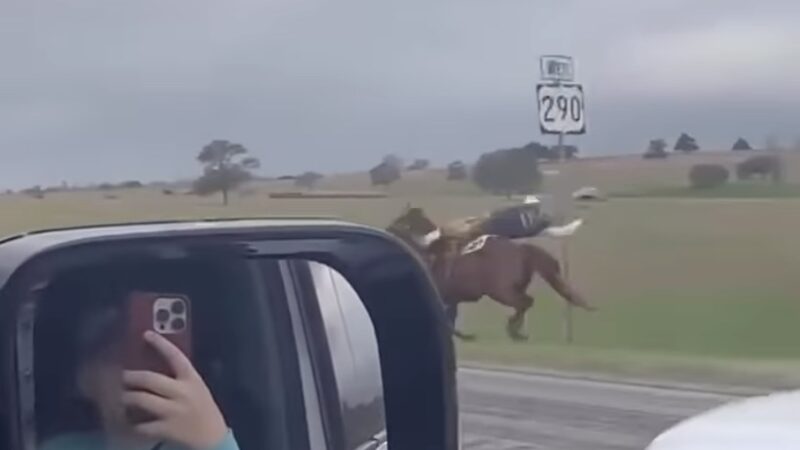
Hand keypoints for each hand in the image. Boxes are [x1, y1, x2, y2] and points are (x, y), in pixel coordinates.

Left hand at [122, 331, 227, 449]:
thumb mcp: (197, 388)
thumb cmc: (203, 408)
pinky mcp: (166, 429)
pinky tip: (130, 422)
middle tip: (123, 376)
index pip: (176, 357)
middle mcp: (182, 393)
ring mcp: (173, 412)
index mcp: (191, 380)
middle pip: (150, 380)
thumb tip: (153, 366)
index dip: (161, 344)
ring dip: (128, 397)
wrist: (212, 437)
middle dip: (132, 377)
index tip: (147, 334)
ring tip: (124, 397)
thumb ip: (180, 378)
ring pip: (142, 400)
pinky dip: (133, 424)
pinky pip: (142, 425)